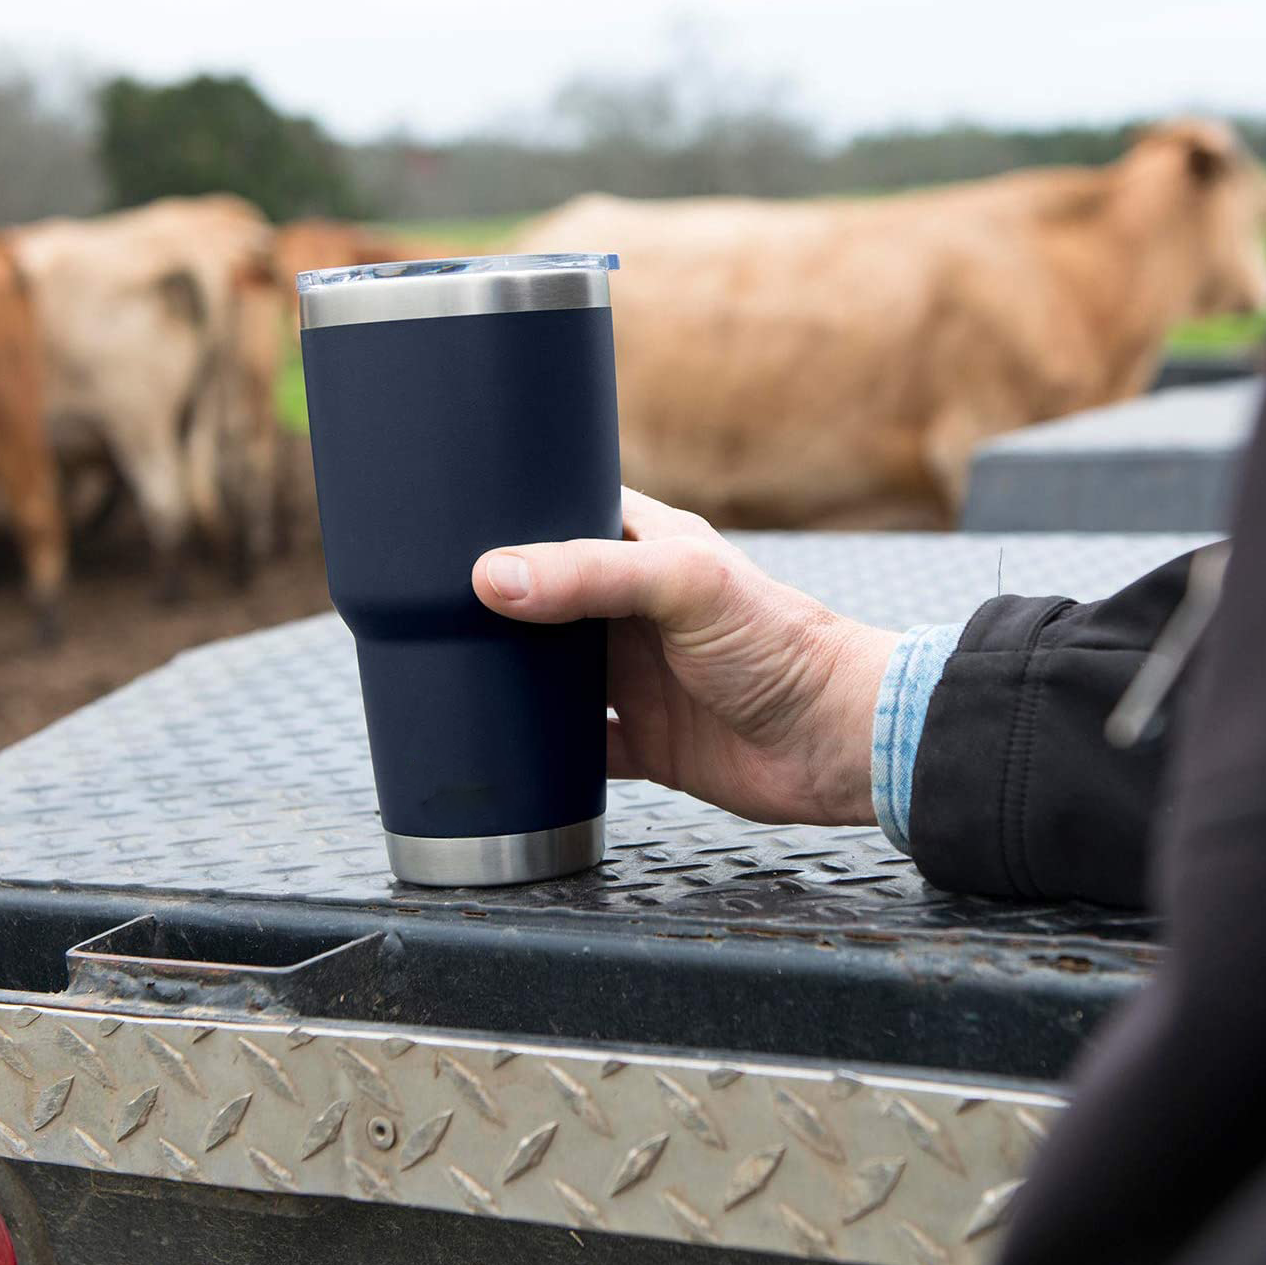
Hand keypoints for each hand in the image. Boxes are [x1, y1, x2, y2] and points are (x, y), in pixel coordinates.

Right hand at [472, 488, 898, 826]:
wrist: (838, 744)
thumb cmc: (782, 644)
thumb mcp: (686, 586)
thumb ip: (591, 574)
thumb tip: (494, 576)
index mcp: (648, 550)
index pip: (570, 514)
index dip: (518, 514)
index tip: (452, 520)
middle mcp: (634, 612)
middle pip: (548, 599)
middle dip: (499, 604)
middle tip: (427, 605)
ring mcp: (637, 678)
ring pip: (553, 674)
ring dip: (513, 677)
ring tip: (445, 670)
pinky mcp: (644, 742)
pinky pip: (577, 746)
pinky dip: (542, 750)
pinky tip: (503, 746)